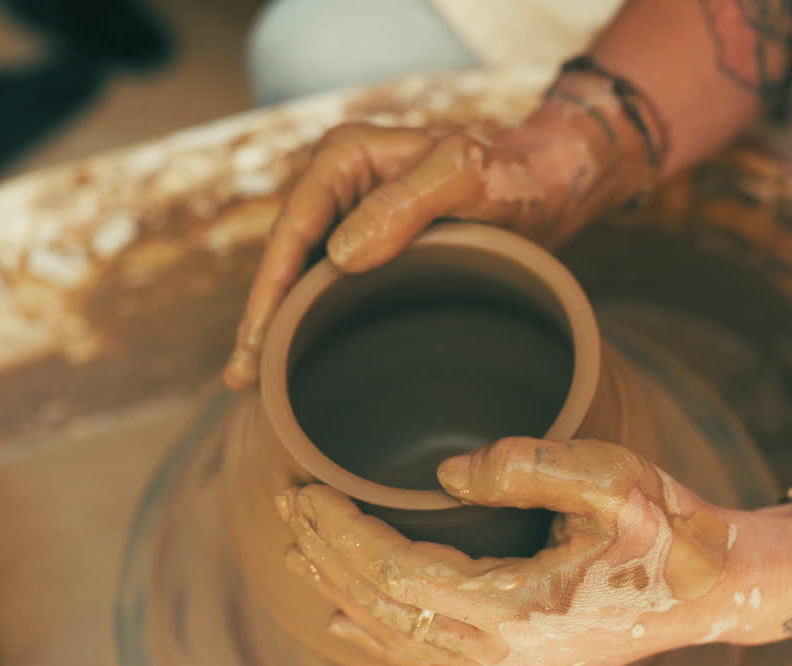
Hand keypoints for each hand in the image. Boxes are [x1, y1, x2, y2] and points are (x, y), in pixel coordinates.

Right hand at [223, 72, 654, 388]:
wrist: (548, 187)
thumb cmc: (514, 177)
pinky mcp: (372, 242)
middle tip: (242, 379)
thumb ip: (406, 204)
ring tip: (256, 384)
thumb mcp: (466, 178)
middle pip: (286, 256)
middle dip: (263, 318)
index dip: (270, 289)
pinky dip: (311, 322)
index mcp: (346, 155)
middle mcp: (340, 182)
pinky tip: (299, 361)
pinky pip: (330, 285)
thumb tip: (340, 256)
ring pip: (303, 276)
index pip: (294, 228)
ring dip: (280, 326)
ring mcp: (353, 212)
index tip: (258, 343)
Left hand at [277, 438, 785, 665]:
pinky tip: (348, 614)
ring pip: (404, 640)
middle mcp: (507, 660)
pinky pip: (431, 657)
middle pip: (389, 611)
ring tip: (299, 550)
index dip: (345, 535)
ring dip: (347, 591)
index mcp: (522, 612)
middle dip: (331, 557)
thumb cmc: (670, 525)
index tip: (306, 491)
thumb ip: (525, 464)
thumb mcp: (610, 475)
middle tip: (286, 505)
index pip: (400, 575)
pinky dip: (383, 629)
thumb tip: (443, 476)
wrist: (719, 585)